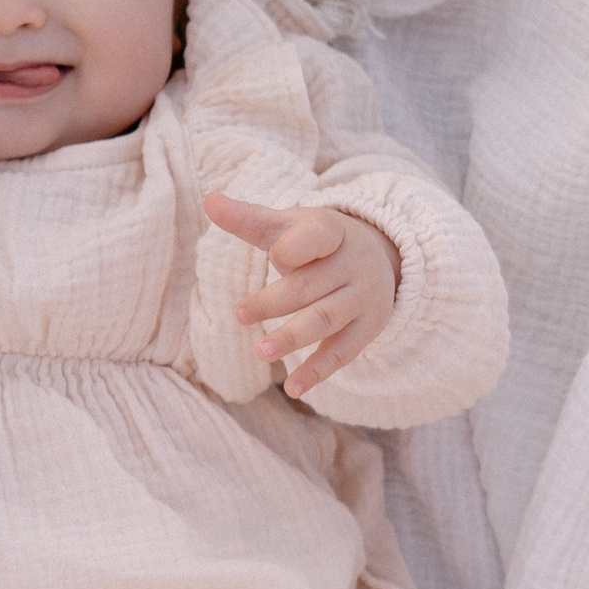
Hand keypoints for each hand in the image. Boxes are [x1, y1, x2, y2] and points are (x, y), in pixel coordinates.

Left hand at [205, 191, 399, 399]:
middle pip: (310, 286)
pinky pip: (342, 353)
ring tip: (261, 352)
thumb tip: (209, 199)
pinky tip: (293, 388)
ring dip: (293, 337)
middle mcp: (352, 264)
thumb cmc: (318, 242)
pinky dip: (317, 372)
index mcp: (332, 231)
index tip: (273, 258)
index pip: (316, 237)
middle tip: (240, 314)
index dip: (292, 249)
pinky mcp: (367, 329)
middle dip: (275, 302)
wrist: (379, 258)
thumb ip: (249, 218)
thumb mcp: (289, 225)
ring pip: (325, 320)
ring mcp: (362, 299)